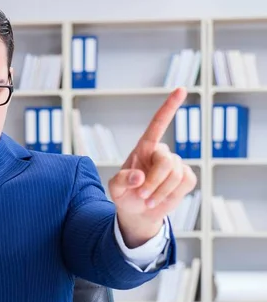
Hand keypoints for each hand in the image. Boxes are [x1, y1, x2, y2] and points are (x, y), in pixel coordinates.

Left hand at [108, 88, 197, 244]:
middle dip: (154, 181)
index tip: (181, 89)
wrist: (138, 212)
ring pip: (176, 175)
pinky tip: (161, 199)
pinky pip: (186, 183)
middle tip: (142, 195)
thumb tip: (138, 177)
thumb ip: (122, 180)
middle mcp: (161, 153)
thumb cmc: (125, 195)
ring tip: (148, 199)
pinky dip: (171, 194)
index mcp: (144, 148)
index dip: (169, 107)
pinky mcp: (186, 177)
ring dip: (160, 191)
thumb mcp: (115, 188)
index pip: (158, 124)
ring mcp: (176, 164)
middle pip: (166, 161)